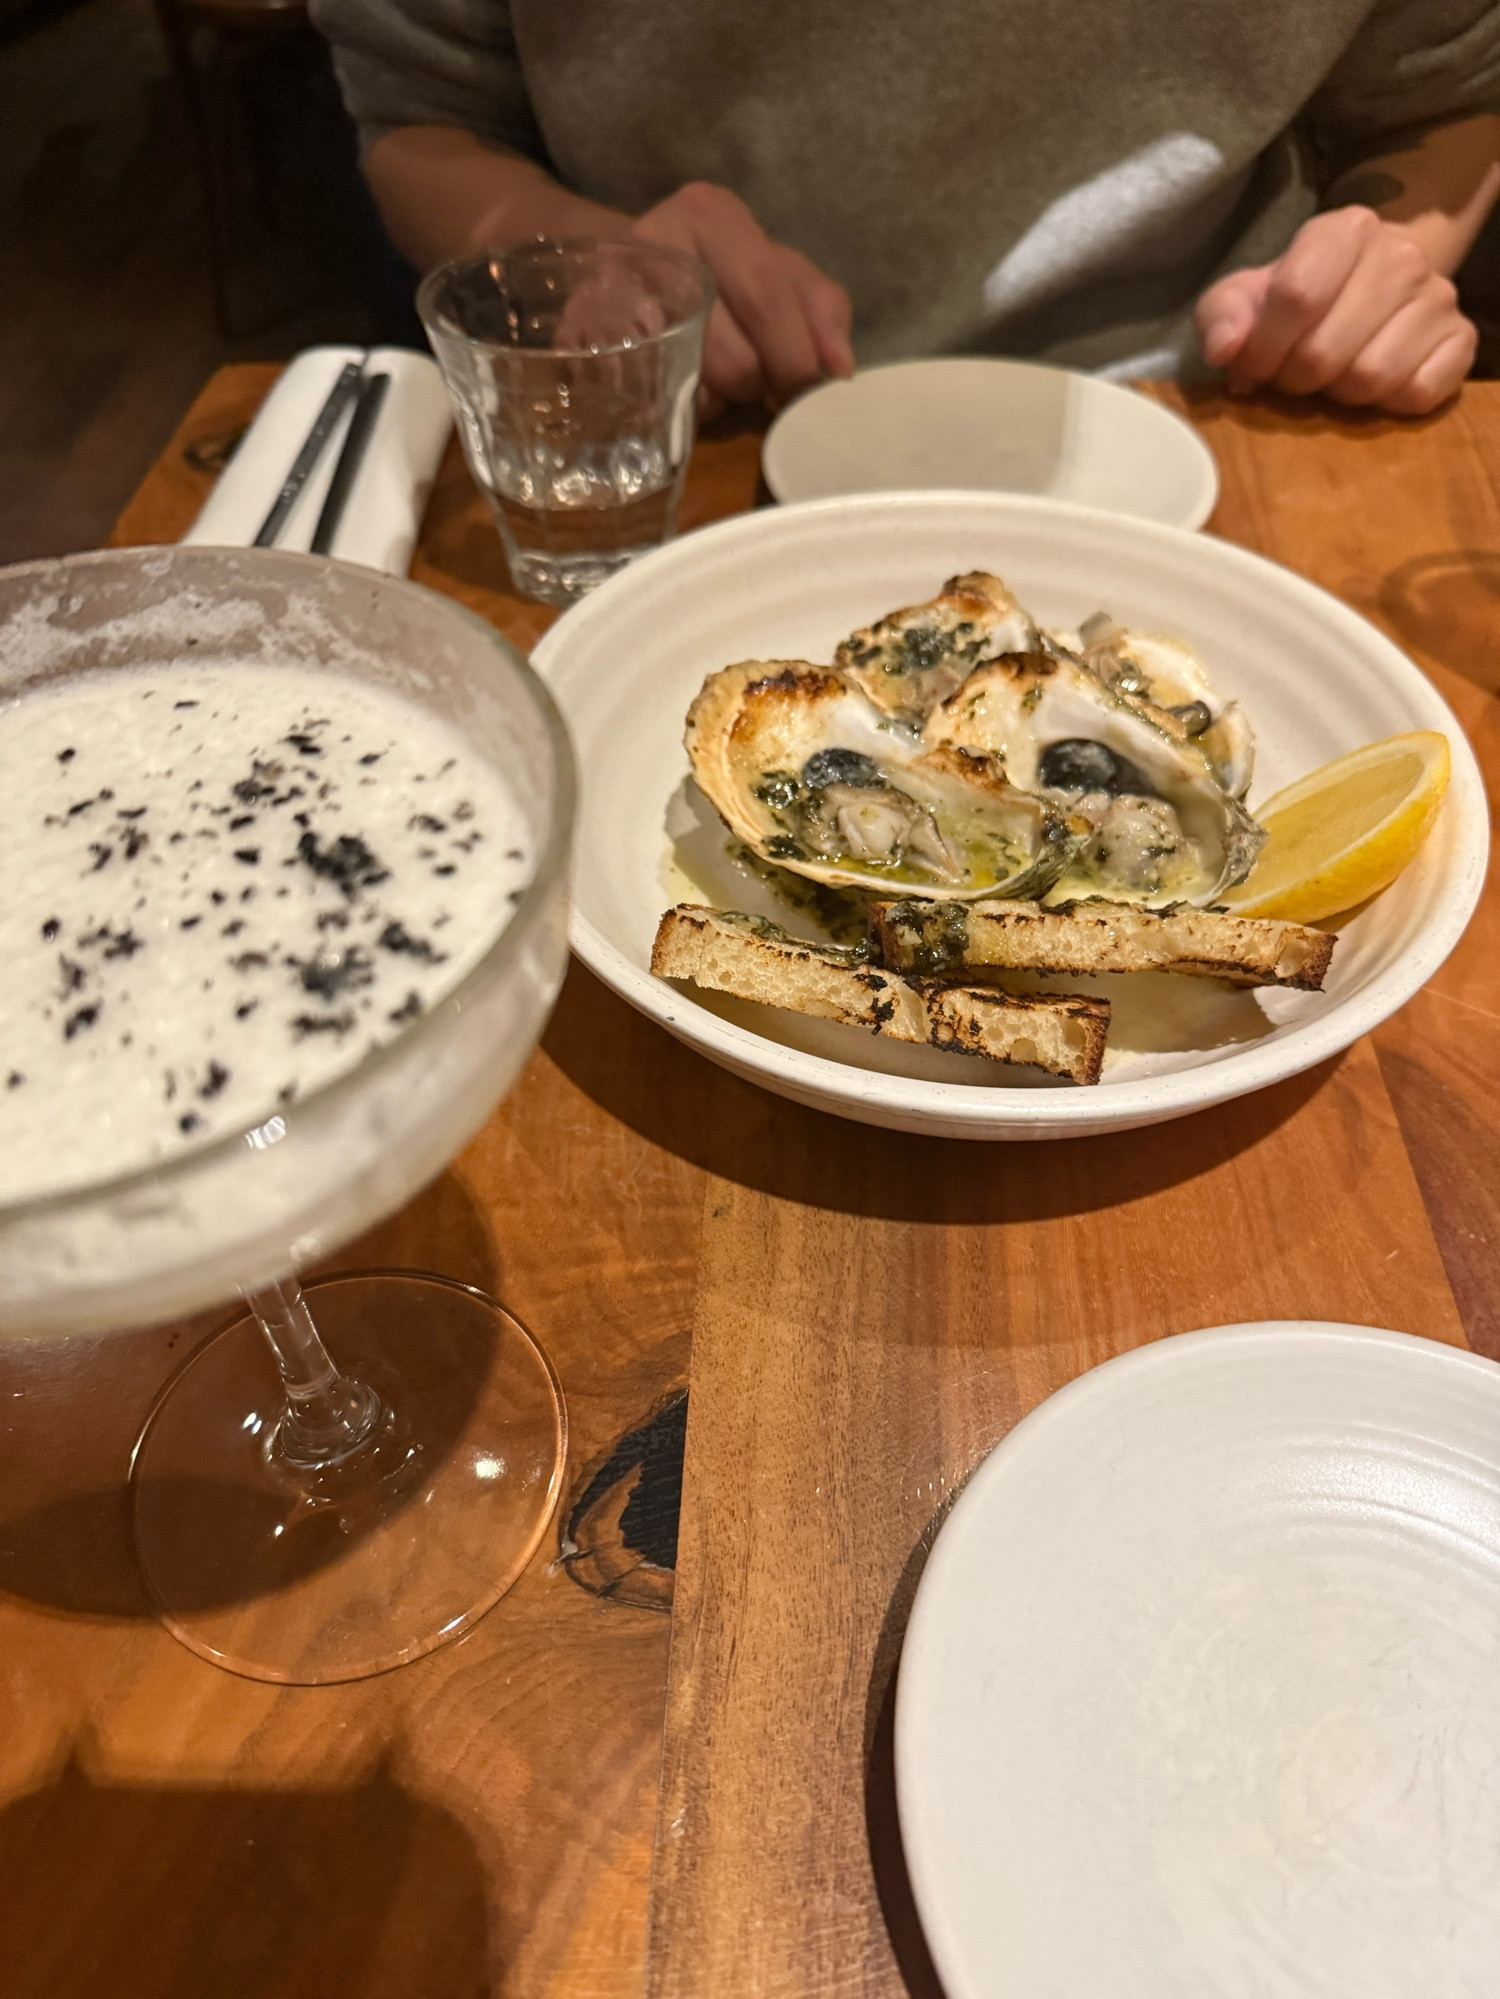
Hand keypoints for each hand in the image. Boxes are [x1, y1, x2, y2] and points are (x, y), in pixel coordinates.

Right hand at [630, 182, 853, 412]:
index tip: (806, 388)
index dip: (796, 357)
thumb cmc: (716, 274)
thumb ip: (821, 310)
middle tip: (760, 382)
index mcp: (714, 214)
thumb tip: (838, 368)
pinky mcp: (587, 338)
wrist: (626, 273)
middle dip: (760, 383)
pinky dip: (682, 405)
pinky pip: (657, 401)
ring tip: (717, 373)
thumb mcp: (779, 274)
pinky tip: (684, 384)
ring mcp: (616, 292)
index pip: (768, 297)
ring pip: (699, 386)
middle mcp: (660, 240)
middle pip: (736, 355)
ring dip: (721, 397)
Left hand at [1196, 206, 1476, 415]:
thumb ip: (1222, 316)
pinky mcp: (1461, 339)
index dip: (1263, 349)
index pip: (1297, 296)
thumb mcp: (1245, 296)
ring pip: (1371, 379)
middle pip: (1326, 351)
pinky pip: (1418, 393)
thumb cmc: (1298, 296)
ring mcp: (1438, 296)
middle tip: (1294, 372)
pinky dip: (1387, 404)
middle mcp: (1401, 254)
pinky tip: (1375, 384)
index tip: (1252, 368)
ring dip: (1339, 394)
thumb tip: (1225, 350)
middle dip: (1297, 378)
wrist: (1368, 288)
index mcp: (1346, 229)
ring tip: (1333, 374)